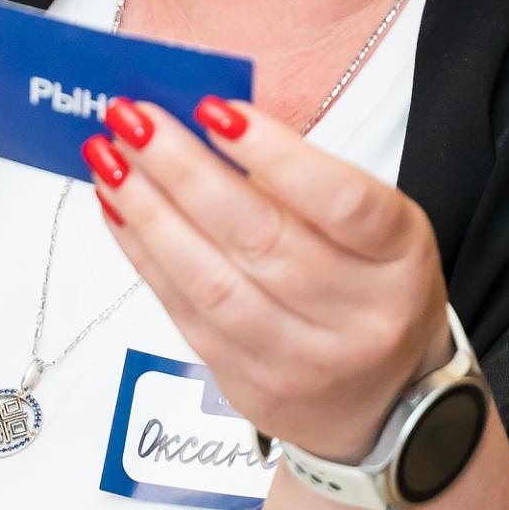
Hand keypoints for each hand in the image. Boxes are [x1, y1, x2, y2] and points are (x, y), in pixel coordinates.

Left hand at [81, 94, 451, 460]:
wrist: (383, 401)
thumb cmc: (369, 286)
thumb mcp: (372, 230)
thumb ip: (299, 182)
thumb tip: (202, 123)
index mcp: (398, 257)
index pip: (340, 201)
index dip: (275, 154)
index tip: (214, 109)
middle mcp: (359, 316)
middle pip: (262, 239)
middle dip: (186, 172)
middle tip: (134, 120)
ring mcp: (302, 360)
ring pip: (212, 283)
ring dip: (150, 215)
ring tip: (110, 161)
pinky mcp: (250, 385)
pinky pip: (185, 314)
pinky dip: (145, 256)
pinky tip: (118, 211)